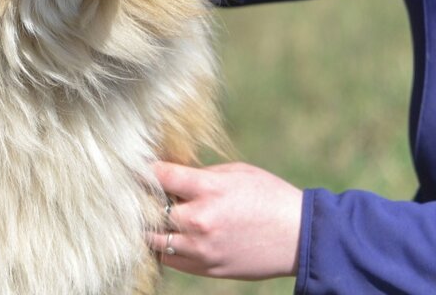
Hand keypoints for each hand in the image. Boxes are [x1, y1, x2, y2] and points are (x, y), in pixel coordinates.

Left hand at [149, 160, 302, 279]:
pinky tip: (166, 236)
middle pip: (150, 210)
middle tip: (140, 193)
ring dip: (150, 226)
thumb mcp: (237, 172)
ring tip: (151, 217)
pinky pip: (170, 260)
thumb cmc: (269, 196)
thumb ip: (201, 174)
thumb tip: (171, 173)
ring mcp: (201, 248)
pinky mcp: (206, 268)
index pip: (161, 176)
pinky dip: (163, 247)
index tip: (138, 168)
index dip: (145, 169)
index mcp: (210, 189)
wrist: (298, 237)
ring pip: (154, 239)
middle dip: (144, 199)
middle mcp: (200, 220)